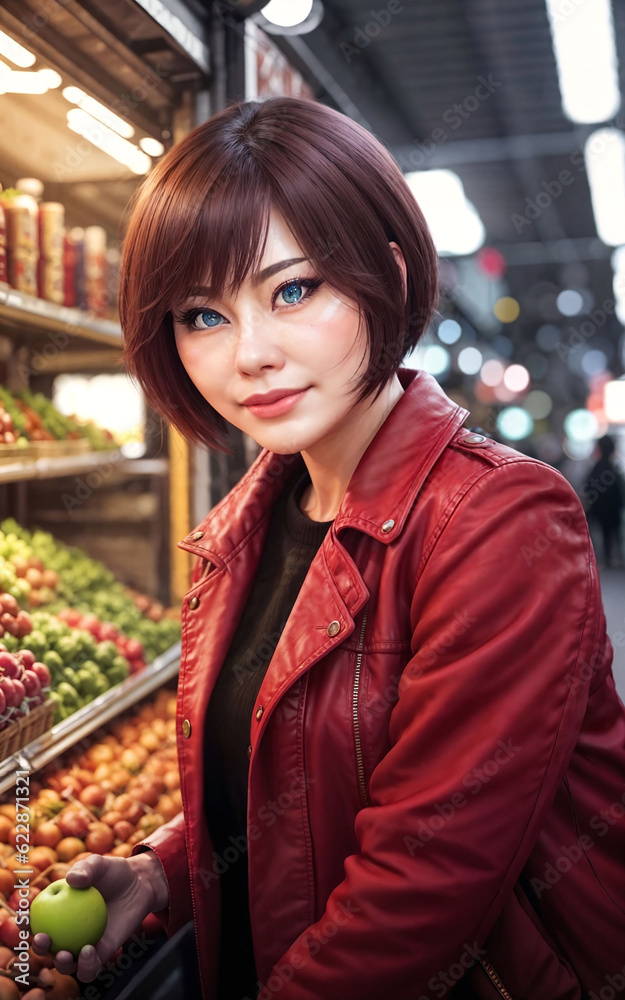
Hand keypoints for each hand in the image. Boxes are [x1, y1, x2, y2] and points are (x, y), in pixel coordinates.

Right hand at [32, 851, 167, 981]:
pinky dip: (86, 965)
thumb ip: (86, 868)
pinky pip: (90, 967)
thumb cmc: (114, 872)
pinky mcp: (101, 955)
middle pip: (47, 947)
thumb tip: (72, 880)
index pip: (36, 919)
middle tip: (44, 939)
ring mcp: (83, 945)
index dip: (25, 923)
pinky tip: (89, 951)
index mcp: (59, 910)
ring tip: (64, 953)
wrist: (139, 885)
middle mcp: (67, 932)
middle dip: (39, 948)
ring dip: (60, 964)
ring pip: (66, 964)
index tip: (24, 920)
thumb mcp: (100, 864)